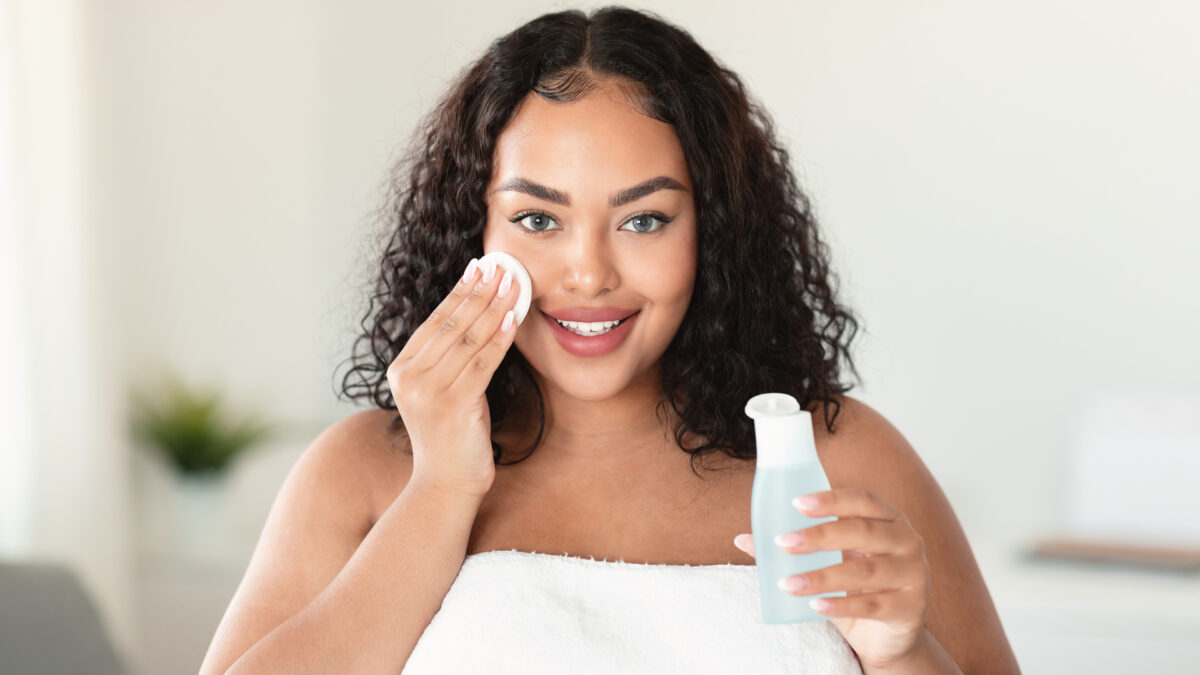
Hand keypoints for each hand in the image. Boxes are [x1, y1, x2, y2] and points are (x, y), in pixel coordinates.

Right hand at [386, 256, 521, 498]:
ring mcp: (427, 391)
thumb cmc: (452, 435)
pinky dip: (500, 338)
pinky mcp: (452, 405)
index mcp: (401, 369)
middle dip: (480, 291)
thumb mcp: (444, 389)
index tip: (480, 267)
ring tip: (513, 284)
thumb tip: (479, 312)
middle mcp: (408, 377)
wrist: (445, 484)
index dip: (460, 291)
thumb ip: (451, 357)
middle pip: (451, 324)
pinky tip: (514, 318)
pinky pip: (482, 362)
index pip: (435, 321)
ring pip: (468, 339)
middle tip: (501, 266)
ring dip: (494, 308)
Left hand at [732, 487, 929, 669]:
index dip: (830, 500)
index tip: (796, 504)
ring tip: (789, 583)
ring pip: (865, 571)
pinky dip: (841, 605)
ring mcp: (914, 574)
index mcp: (888, 519)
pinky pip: (873, 605)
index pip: (861, 500)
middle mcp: (907, 541)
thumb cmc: (856, 588)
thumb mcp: (828, 563)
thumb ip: (795, 548)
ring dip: (822, 576)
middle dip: (819, 536)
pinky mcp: (912, 607)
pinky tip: (815, 606)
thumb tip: (743, 539)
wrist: (888, 636)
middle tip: (783, 543)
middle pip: (862, 531)